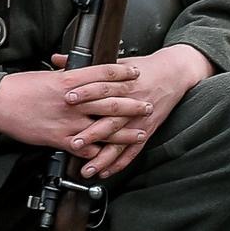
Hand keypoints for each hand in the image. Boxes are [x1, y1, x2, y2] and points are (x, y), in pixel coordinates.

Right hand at [0, 61, 148, 155]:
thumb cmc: (19, 88)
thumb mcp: (46, 75)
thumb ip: (65, 76)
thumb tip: (78, 73)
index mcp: (69, 80)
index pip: (103, 73)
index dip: (122, 73)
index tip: (134, 73)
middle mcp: (73, 100)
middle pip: (110, 100)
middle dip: (131, 103)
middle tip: (146, 105)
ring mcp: (69, 121)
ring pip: (104, 126)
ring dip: (124, 130)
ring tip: (139, 131)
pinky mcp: (61, 138)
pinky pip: (87, 147)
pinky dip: (100, 151)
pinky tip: (111, 153)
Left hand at [68, 44, 210, 180]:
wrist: (172, 74)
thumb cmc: (141, 69)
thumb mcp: (115, 62)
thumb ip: (84, 65)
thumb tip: (56, 59)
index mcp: (122, 84)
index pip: (101, 88)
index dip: (85, 93)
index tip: (68, 99)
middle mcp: (131, 103)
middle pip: (110, 119)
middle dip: (92, 133)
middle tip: (74, 143)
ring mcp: (138, 120)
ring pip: (120, 140)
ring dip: (103, 156)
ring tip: (88, 168)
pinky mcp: (145, 131)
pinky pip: (132, 150)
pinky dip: (119, 163)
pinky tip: (106, 171)